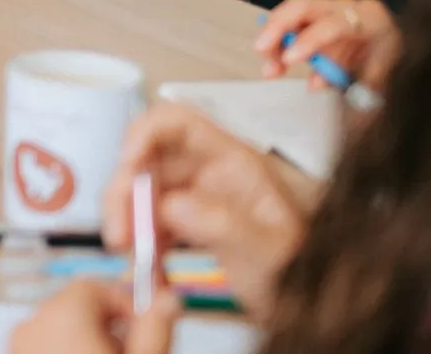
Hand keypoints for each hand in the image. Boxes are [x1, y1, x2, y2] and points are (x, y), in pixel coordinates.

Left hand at [11, 282, 178, 353]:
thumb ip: (155, 329)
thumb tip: (168, 300)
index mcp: (62, 315)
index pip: (94, 286)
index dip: (124, 305)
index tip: (142, 327)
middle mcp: (31, 325)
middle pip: (76, 307)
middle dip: (107, 326)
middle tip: (129, 351)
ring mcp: (16, 346)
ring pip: (58, 329)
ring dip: (86, 340)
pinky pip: (41, 346)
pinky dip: (62, 350)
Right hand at [103, 104, 309, 318]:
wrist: (309, 306)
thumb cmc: (302, 274)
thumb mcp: (270, 252)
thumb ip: (226, 226)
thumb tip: (174, 204)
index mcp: (234, 163)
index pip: (180, 123)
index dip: (145, 133)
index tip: (127, 164)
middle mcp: (210, 173)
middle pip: (150, 161)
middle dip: (126, 192)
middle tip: (120, 233)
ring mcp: (197, 198)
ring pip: (143, 192)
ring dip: (127, 220)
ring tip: (131, 255)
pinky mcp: (188, 224)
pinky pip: (150, 221)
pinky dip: (140, 240)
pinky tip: (146, 265)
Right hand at [256, 0, 401, 91]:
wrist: (409, 46)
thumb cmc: (396, 60)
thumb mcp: (384, 73)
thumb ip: (351, 81)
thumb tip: (314, 85)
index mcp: (370, 18)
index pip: (334, 24)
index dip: (310, 41)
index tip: (289, 60)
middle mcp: (345, 6)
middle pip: (303, 5)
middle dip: (277, 25)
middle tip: (260, 50)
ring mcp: (328, 8)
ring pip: (292, 14)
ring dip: (274, 39)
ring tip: (269, 69)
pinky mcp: (316, 16)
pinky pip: (291, 24)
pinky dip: (280, 42)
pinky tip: (276, 61)